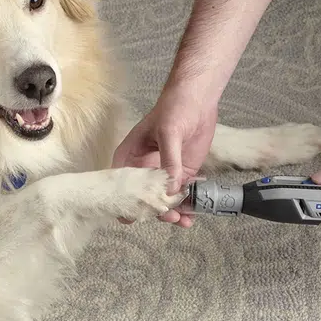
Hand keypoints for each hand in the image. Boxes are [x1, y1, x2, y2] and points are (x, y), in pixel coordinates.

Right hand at [112, 89, 217, 227]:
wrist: (198, 99)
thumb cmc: (174, 108)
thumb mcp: (168, 132)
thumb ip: (169, 161)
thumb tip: (170, 189)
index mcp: (131, 156)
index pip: (122, 184)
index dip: (125, 202)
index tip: (132, 218)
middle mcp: (145, 168)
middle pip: (144, 197)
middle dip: (155, 210)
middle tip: (169, 217)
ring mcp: (165, 173)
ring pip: (164, 200)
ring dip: (173, 213)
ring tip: (184, 220)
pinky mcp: (183, 174)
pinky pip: (182, 195)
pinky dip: (187, 206)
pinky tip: (193, 215)